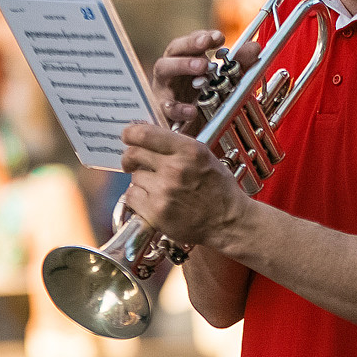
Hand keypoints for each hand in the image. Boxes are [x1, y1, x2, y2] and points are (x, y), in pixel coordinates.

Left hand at [119, 122, 245, 249]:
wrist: (228, 222)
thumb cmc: (220, 192)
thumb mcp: (205, 158)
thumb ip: (178, 146)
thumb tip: (149, 138)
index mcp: (190, 151)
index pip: (145, 134)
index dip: (130, 134)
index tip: (128, 137)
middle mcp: (176, 168)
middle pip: (133, 154)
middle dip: (130, 159)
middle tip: (132, 163)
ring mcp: (165, 191)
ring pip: (134, 178)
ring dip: (141, 182)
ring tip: (157, 189)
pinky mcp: (156, 212)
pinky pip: (132, 197)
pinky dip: (137, 199)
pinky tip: (152, 201)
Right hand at [150, 30, 261, 129]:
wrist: (187, 132)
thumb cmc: (201, 101)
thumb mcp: (223, 83)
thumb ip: (239, 66)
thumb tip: (254, 48)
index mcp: (185, 61)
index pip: (191, 42)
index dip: (202, 36)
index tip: (218, 37)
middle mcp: (172, 71)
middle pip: (174, 49)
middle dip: (191, 44)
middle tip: (206, 44)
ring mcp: (164, 88)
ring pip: (164, 69)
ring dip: (182, 64)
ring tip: (202, 67)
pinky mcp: (163, 111)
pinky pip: (166, 106)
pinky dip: (179, 108)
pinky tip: (192, 110)